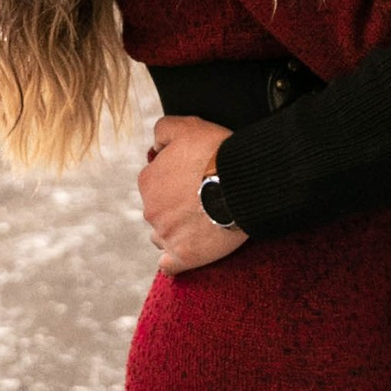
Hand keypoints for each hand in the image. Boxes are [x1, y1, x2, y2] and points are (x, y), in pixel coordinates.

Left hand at [139, 114, 245, 271]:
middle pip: (158, 210)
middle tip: (203, 199)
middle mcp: (151, 209)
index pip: (154, 182)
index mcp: (148, 180)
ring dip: (177, 230)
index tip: (195, 178)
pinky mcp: (183, 256)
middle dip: (175, 206)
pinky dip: (175, 260)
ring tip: (203, 223)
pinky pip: (170, 265)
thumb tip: (155, 145)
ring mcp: (166, 235)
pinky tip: (187, 252)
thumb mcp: (187, 126)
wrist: (242, 182)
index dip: (175, 179)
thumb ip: (163, 130)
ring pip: (163, 235)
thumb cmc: (216, 152)